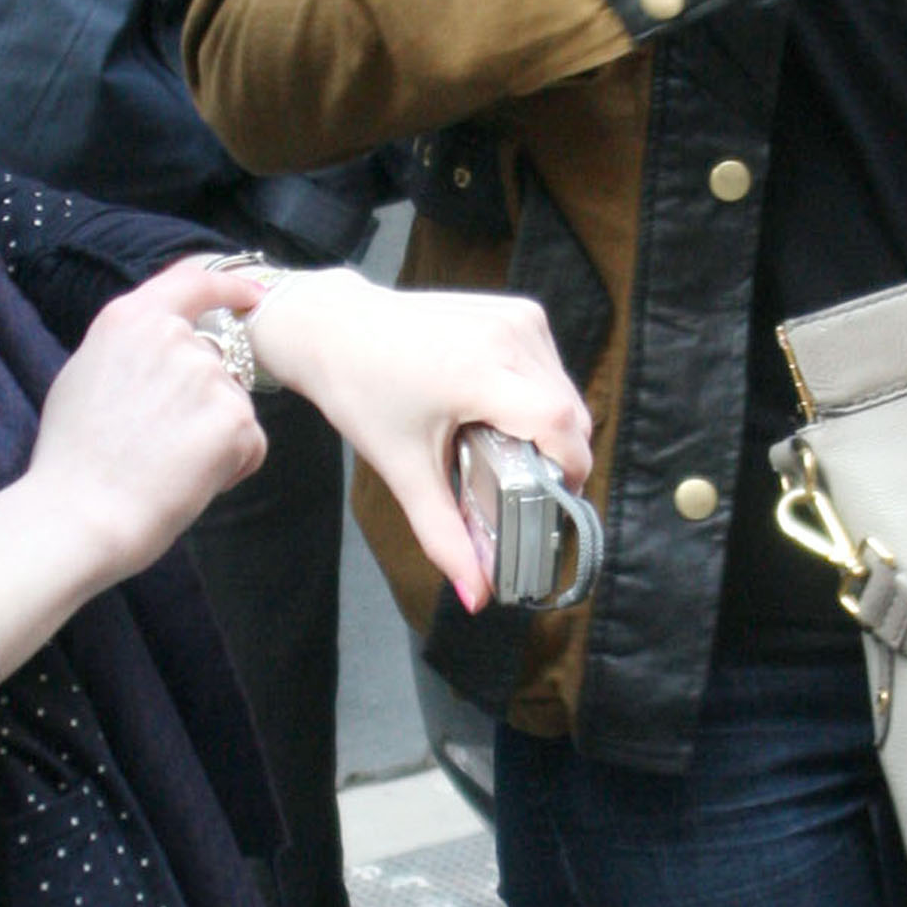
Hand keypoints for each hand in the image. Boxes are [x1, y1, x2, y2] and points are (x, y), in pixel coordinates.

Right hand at [0, 257, 266, 678]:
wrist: (81, 512)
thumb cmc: (73, 457)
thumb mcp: (85, 374)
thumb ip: (130, 348)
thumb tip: (160, 345)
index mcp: (130, 319)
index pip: (194, 283)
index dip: (230, 287)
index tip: (253, 295)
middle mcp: (173, 337)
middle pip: (216, 362)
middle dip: (204, 403)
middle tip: (159, 445)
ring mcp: (207, 375)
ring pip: (233, 405)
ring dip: (215, 437)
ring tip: (167, 466)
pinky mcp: (234, 417)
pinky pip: (251, 442)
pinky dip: (232, 466)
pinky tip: (190, 480)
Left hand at [245, 270, 592, 611]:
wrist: (334, 326)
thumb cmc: (362, 392)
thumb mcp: (403, 469)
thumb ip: (445, 534)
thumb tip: (478, 596)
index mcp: (481, 372)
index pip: (561, 426)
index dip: (569, 470)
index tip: (552, 500)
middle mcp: (508, 337)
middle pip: (571, 412)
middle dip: (557, 456)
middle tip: (522, 483)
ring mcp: (516, 318)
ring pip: (567, 389)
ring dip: (551, 427)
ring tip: (506, 446)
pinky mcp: (518, 310)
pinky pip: (552, 366)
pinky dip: (540, 395)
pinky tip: (503, 410)